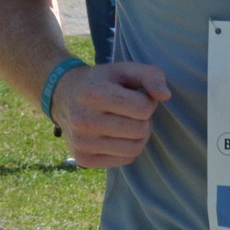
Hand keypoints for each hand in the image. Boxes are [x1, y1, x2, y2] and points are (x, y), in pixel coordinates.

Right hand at [49, 62, 171, 168]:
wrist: (64, 95)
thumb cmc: (101, 82)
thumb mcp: (124, 70)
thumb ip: (150, 75)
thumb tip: (166, 95)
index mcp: (94, 94)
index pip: (144, 108)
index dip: (148, 101)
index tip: (137, 96)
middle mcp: (84, 121)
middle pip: (140, 130)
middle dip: (143, 120)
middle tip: (132, 111)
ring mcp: (81, 143)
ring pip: (134, 149)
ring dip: (139, 136)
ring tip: (127, 123)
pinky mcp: (83, 159)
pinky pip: (125, 160)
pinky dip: (128, 148)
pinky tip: (117, 135)